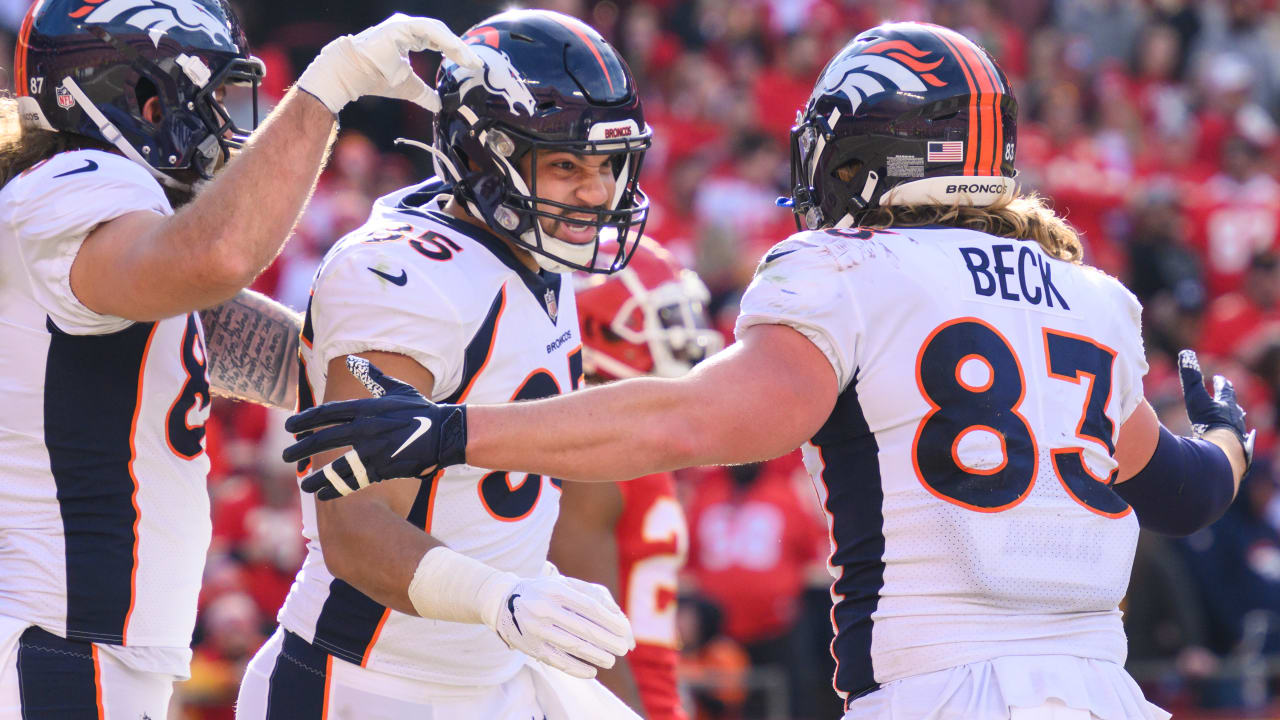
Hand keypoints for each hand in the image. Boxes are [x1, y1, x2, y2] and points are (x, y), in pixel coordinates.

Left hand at [283, 356, 466, 498]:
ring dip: (317, 476)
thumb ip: (372, 376)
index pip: (328, 414)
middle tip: (285, 455)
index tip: (290, 426)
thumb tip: (352, 359)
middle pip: (325, 439)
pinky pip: (354, 481)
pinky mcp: (383, 469)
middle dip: (302, 447)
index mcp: (367, 408)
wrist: (445, 433)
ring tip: (302, 485)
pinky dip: (337, 488)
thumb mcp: (397, 388)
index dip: (306, 419)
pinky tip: (323, 494)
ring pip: (337, 466)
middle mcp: (366, 429)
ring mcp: (374, 450)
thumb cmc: (420, 409)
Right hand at [297, 13, 480, 113]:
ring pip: (438, 31)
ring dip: (457, 46)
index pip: (439, 42)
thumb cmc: (376, 79)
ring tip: (470, 60)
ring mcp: (404, 25)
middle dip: (461, 49)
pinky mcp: (400, 27)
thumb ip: (425, 94)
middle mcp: (408, 28)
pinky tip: (457, 53)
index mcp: (409, 38)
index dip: (457, 52)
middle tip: (477, 64)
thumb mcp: (408, 88)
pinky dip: (445, 41)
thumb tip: (439, 105)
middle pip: (442, 35)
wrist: (353, 75)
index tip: (473, 66)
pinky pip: (429, 31)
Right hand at [485, 572, 634, 678]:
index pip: (590, 607)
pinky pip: (557, 661)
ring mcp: (537, 629)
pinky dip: (576, 668)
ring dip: (595, 656)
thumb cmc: (544, 591)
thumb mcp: (564, 584)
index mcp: (557, 590)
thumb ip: (591, 595)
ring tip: (611, 661)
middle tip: (622, 649)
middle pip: (583, 629)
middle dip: (607, 641)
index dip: (610, 621)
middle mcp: (545, 609)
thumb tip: (617, 614)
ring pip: (572, 646)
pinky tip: (592, 671)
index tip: (624, 630)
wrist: (504, 601)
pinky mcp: (531, 647)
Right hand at [1178, 349, 1254, 465]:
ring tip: (1234, 422)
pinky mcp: (1235, 454)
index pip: (1225, 391)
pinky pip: (1236, 446)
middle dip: (1231, 403)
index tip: (1220, 379)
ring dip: (1233, 422)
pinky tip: (1233, 447)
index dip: (1221, 384)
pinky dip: (1233, 442)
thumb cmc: (1209, 425)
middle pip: (1235, 408)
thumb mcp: (1196, 398)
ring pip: (1237, 427)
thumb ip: (1190, 377)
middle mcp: (1235, 421)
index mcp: (1226, 406)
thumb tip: (1186, 353)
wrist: (1222, 455)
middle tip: (1230, 401)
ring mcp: (1237, 438)